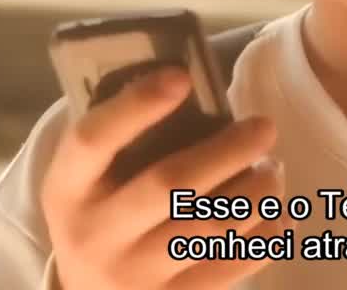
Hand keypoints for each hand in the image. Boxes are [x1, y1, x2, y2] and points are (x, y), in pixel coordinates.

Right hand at [41, 67, 288, 288]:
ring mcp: (134, 275)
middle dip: (227, 150)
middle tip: (264, 127)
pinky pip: (229, 266)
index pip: (93, 139)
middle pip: (169, 184)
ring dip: (255, 192)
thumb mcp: (88, 178)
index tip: (181, 77)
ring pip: (209, 227)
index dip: (137, 105)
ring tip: (273, 169)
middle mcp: (95, 235)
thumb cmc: (101, 212)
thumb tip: (191, 86)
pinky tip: (278, 211)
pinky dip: (264, 235)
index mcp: (68, 189)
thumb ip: (124, 137)